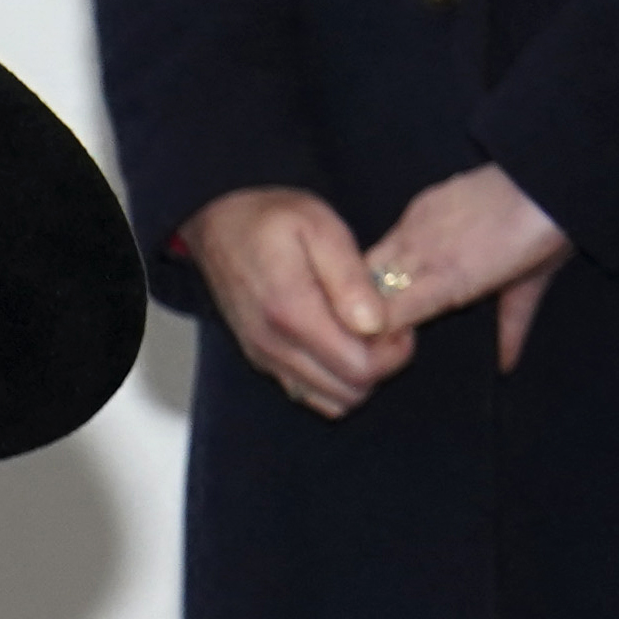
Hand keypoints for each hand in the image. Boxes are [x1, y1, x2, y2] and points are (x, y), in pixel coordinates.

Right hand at [172, 187, 416, 418]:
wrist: (219, 224)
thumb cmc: (271, 218)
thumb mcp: (321, 228)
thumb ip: (350, 278)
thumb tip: (374, 324)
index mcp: (292, 312)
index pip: (360, 367)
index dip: (394, 351)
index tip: (400, 322)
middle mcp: (274, 346)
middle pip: (349, 391)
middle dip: (381, 365)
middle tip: (386, 327)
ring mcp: (266, 358)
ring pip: (331, 400)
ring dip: (358, 375)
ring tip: (363, 334)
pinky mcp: (263, 361)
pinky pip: (308, 394)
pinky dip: (333, 380)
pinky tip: (339, 344)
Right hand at [356, 162, 570, 371]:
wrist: (554, 175)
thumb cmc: (547, 235)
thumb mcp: (531, 285)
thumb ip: (511, 326)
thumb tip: (506, 366)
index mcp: (451, 278)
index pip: (388, 316)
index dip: (379, 335)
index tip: (382, 350)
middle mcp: (425, 251)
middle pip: (370, 290)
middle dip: (368, 312)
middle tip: (375, 330)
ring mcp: (419, 222)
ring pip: (372, 262)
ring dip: (373, 284)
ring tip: (380, 300)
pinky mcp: (421, 202)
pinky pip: (391, 235)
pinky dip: (390, 255)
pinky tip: (403, 263)